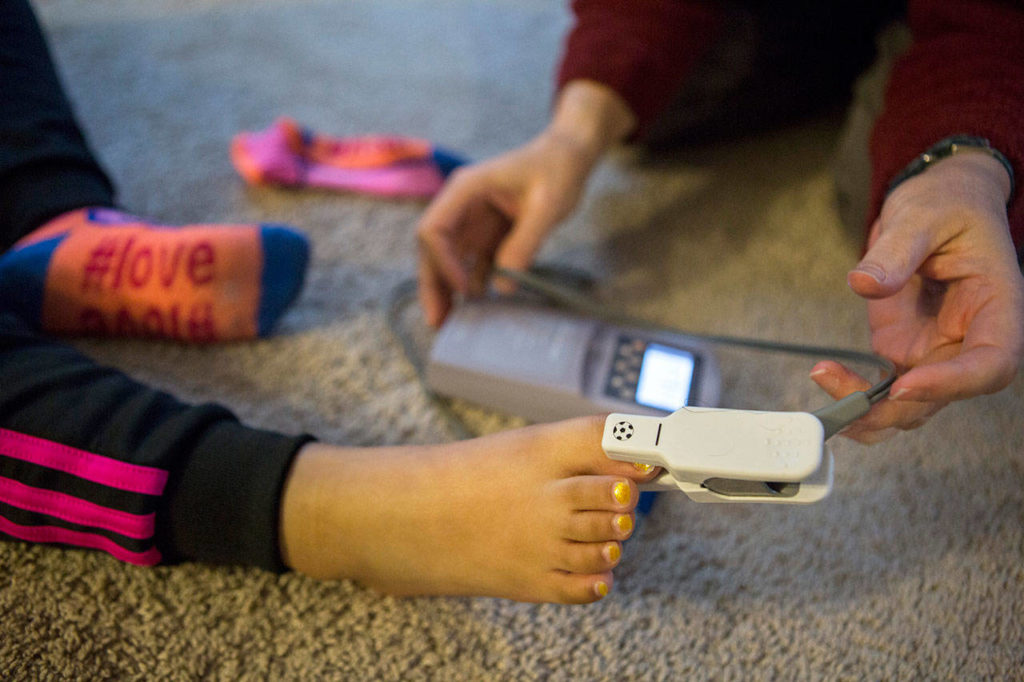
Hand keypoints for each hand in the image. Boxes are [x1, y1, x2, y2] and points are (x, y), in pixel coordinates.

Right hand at [416, 80, 634, 326]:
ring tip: (450, 324)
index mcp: (465, 190)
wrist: (568, 157)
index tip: (464, 289)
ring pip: (447, 260)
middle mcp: (461, 207)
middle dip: (433, 285)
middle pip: (432, 249)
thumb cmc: (556, 169)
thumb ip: (525, 243)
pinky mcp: (487, 235)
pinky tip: (476, 310)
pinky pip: (471, 264)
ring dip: (447, 290)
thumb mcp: (547, 205)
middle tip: (438, 322)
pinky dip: (470, 286)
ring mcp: (472, 222)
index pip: (434, 229)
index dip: (443, 262)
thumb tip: (503, 285)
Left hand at [812, 151, 1023, 442]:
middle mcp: (969, 339)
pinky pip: (884, 389)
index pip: (991, 363)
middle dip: (895, 408)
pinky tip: (824, 374)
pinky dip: (855, 393)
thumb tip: (864, 283)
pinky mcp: (904, 350)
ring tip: (824, 380)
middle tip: (846, 401)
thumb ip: (897, 250)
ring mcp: (935, 350)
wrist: (937, 203)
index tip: (903, 385)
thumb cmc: (947, 205)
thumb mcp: (923, 214)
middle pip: (945, 396)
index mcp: (996, 307)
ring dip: (870, 411)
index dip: (952, 384)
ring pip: (911, 404)